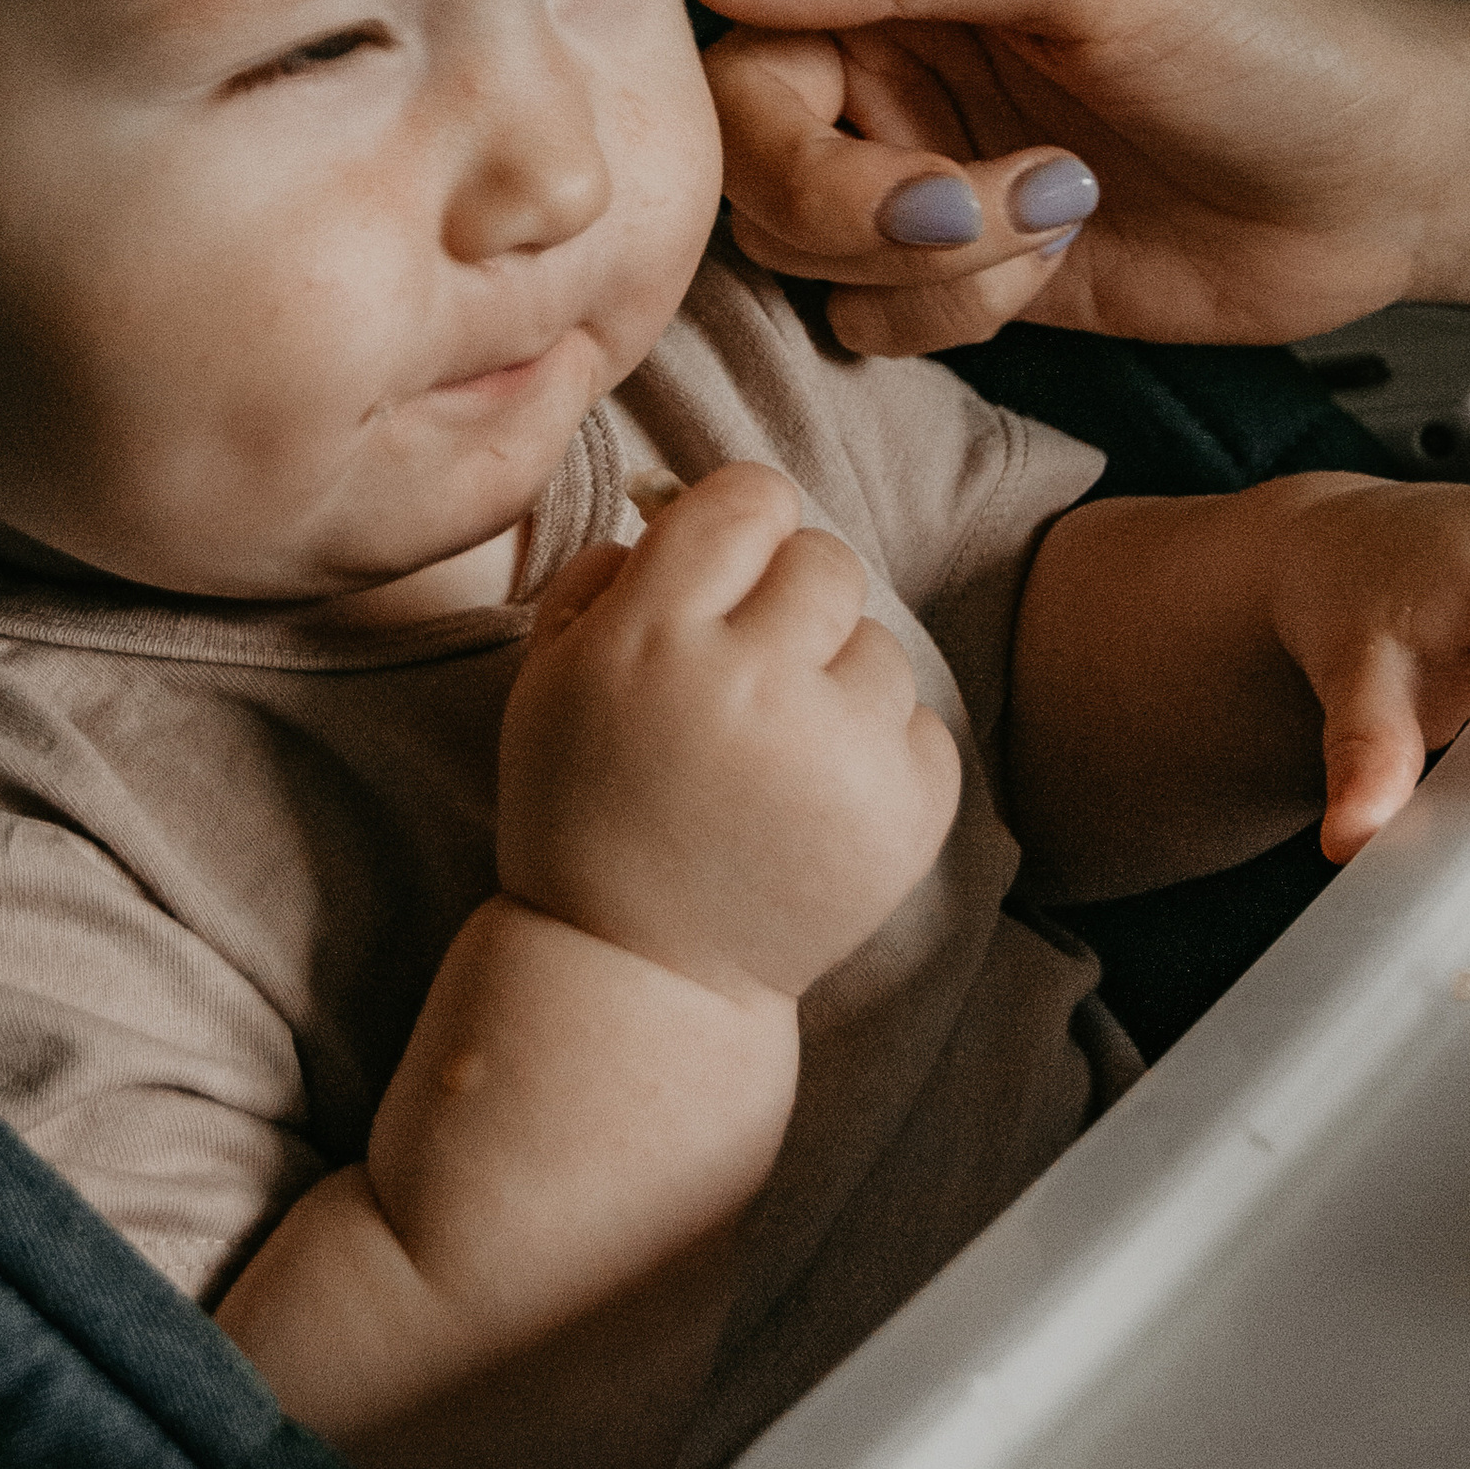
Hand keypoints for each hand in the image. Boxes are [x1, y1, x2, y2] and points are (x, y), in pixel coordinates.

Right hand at [498, 461, 959, 1001]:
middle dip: (791, 599)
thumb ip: (605, 573)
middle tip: (752, 666)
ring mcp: (839, 755)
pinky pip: (921, 724)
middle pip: (826, 561)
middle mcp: (755, 685)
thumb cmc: (586, 810)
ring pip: (880, 644)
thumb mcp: (548, 680)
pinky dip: (878, 751)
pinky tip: (818, 796)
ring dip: (836, 681)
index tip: (726, 566)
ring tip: (779, 750)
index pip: (750, 499)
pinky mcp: (906, 817)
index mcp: (655, 638)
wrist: (641, 969)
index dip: (739, 524)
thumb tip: (676, 503)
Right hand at [665, 0, 1469, 354]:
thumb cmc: (1266, 40)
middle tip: (968, 199)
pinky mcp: (941, 270)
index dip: (669, 10)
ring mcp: (899, 155)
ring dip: (918, 255)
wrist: (1385, 187)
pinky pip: (855, 314)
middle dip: (837, 189)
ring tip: (1050, 209)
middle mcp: (870, 39)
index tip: (734, 62)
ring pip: (783, 235)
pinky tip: (1050, 265)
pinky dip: (947, 314)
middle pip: (725, 129)